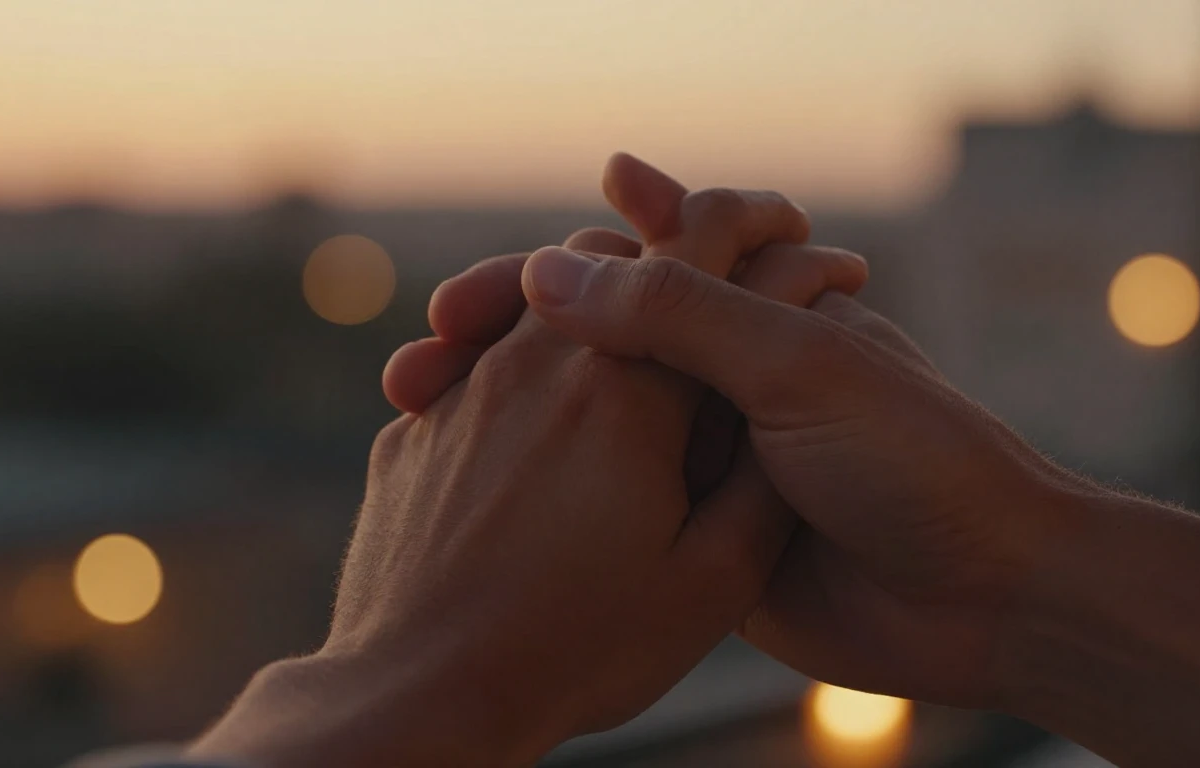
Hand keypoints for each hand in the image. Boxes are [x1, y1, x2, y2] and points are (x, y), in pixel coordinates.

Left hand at [188, 155, 862, 767]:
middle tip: (706, 286)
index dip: (750, 226)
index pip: (697, 260)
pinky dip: (523, 366)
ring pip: (535, 305)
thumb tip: (781, 416)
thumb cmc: (578, 649)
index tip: (787, 230)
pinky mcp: (412, 430)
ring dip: (589, 309)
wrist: (421, 697)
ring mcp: (463, 392)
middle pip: (608, 260)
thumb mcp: (711, 584)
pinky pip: (477, 364)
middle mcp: (537, 365)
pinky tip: (542, 426)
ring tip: (625, 354)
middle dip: (664, 260)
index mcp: (625, 392)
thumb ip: (763, 484)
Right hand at [417, 241, 1077, 710]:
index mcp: (768, 312)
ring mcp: (720, 456)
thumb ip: (683, 315)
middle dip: (531, 330)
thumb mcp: (801, 367)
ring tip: (442, 400)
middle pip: (612, 336)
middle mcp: (738, 376)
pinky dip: (567, 481)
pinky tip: (499, 478)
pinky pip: (629, 495)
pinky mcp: (711, 530)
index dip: (575, 256)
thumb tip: (552, 267)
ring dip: (533, 404)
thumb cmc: (917, 462)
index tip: (498, 275)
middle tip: (444, 333)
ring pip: (609, 417)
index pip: (654, 257)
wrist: (984, 601)